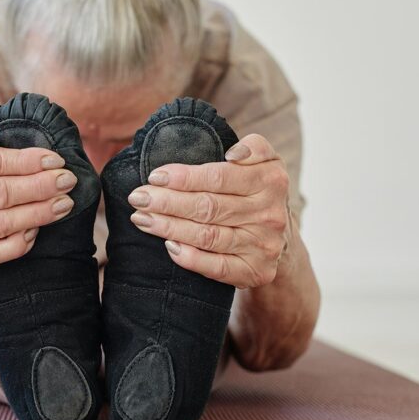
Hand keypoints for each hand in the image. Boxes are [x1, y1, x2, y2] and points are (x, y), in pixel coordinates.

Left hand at [125, 133, 290, 288]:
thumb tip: (233, 154)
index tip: (154, 177)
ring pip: (208, 236)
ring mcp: (263, 245)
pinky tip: (169, 247)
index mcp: (271, 180)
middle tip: (137, 198)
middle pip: (209, 207)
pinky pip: (217, 267)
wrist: (280, 239)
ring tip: (142, 218)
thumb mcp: (266, 162)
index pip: (219, 177)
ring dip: (169, 227)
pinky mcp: (256, 271)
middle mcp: (269, 214)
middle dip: (167, 202)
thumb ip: (253, 148)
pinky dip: (190, 258)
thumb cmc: (257, 191)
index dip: (184, 177)